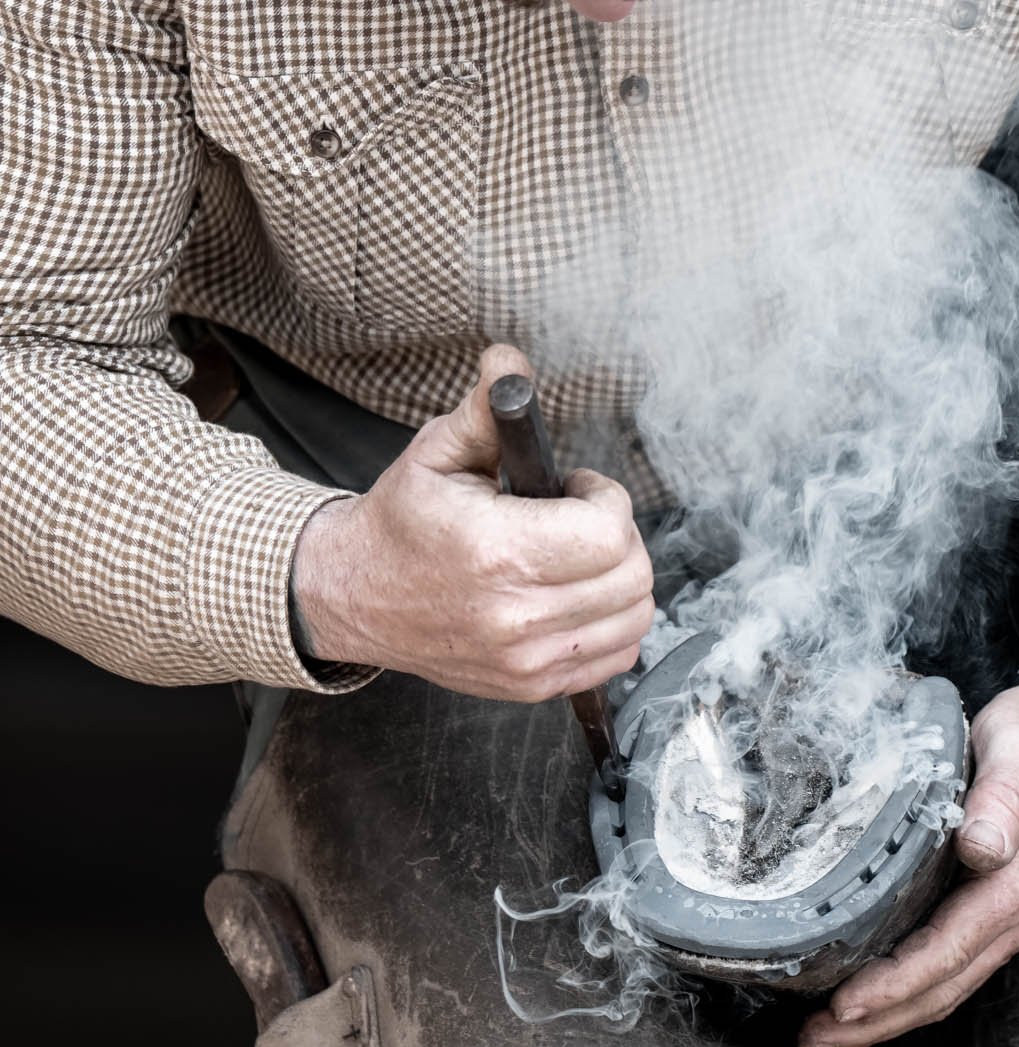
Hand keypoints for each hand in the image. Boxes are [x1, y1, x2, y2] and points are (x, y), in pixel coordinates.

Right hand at [291, 344, 654, 699]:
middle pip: (632, 577)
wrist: (356, 595)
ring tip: (579, 558)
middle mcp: (515, 615)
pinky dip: (614, 623)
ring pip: (634, 619)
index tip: (578, 488)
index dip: (607, 499)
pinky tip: (578, 596)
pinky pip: (616, 656)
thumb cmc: (402, 524)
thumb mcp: (436, 454)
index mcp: (495, 552)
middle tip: (581, 520)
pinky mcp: (532, 684)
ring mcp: (526, 659)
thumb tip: (510, 361)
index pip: (608, 533)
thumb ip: (487, 410)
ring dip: (623, 580)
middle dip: (620, 537)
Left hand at [797, 636, 1018, 1046]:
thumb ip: (1003, 798)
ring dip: (888, 1018)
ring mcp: (1012, 918)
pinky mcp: (1000, 912)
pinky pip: (953, 968)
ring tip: (827, 1037)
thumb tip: (980, 848)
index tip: (844, 1006)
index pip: (950, 950)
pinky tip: (872, 999)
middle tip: (812, 1040)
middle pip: (944, 987)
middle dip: (878, 1021)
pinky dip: (909, 994)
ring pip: (948, 987)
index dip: (895, 984)